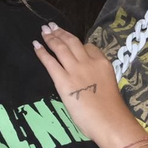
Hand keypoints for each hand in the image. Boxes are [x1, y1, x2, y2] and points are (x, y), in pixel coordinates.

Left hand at [33, 24, 147, 147]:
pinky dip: (41, 52)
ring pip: (61, 48)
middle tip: (52, 26)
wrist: (110, 121)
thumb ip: (97, 79)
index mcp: (103, 64)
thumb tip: (89, 82)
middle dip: (61, 32)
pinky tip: (35, 45)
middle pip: (73, 42)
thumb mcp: (108, 87)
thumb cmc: (111, 112)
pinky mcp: (63, 80)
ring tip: (44, 30)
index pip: (90, 47)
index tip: (71, 42)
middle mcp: (89, 62)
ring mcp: (75, 70)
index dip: (79, 44)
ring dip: (51, 37)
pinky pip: (50, 62)